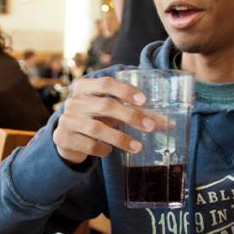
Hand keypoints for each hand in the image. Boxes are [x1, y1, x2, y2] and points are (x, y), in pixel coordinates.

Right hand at [52, 77, 166, 163]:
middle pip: (105, 105)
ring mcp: (68, 120)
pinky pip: (88, 144)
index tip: (144, 100)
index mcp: (85, 87)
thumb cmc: (95, 119)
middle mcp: (75, 101)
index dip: (125, 90)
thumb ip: (136, 114)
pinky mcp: (64, 138)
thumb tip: (169, 124)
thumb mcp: (111, 113)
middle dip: (130, 116)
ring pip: (97, 128)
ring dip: (120, 138)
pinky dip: (102, 149)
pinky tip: (109, 151)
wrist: (66, 138)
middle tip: (150, 127)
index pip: (105, 83)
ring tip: (137, 147)